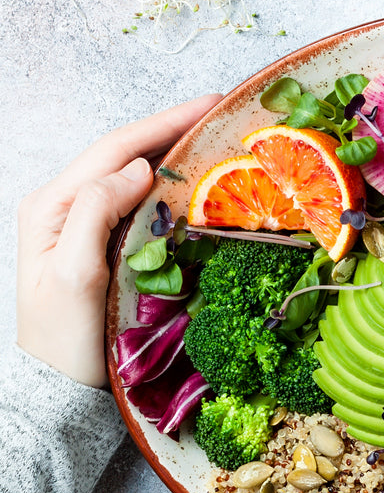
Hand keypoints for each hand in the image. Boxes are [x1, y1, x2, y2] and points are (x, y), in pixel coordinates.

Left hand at [16, 95, 221, 386]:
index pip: (115, 149)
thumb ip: (96, 214)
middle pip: (125, 153)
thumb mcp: (73, 276)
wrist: (57, 387)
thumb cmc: (63, 340)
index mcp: (53, 206)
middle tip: (221, 113)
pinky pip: (140, 201)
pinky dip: (171, 184)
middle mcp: (66, 206)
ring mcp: (85, 224)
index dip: (164, 123)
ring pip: (133, 173)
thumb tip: (137, 169)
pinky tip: (196, 181)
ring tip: (215, 137)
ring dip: (174, 151)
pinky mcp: (105, 243)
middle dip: (173, 128)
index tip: (209, 105)